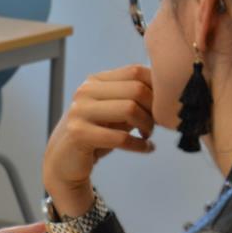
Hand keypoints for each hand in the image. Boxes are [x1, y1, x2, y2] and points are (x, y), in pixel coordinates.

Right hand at [43, 65, 154, 214]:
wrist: (64, 161)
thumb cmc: (96, 134)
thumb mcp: (113, 111)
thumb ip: (132, 98)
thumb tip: (167, 91)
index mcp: (95, 81)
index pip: (136, 71)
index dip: (157, 88)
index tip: (162, 106)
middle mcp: (85, 91)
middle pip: (136, 89)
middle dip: (154, 109)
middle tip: (156, 124)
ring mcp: (80, 111)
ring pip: (130, 109)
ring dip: (148, 125)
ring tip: (148, 135)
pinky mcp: (79, 134)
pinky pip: (121, 137)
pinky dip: (140, 145)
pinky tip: (147, 148)